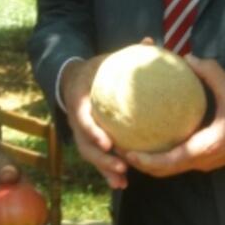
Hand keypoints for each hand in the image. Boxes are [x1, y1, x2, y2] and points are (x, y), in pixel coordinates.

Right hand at [60, 56, 129, 189]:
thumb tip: (150, 42)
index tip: (108, 142)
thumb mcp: (107, 59)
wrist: (74, 79)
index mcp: (79, 98)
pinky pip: (96, 157)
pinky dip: (107, 171)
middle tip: (121, 166)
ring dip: (104, 169)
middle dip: (101, 159)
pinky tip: (122, 183)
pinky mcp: (87, 140)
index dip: (92, 131)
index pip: (82, 117)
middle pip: (84, 144)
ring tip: (122, 182)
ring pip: (89, 155)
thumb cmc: (97, 69)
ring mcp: (80, 132)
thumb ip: (127, 53)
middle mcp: (75, 118)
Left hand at [127, 56, 224, 177]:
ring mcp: (202, 163)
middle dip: (139, 164)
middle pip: (163, 171)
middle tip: (116, 149)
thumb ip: (209, 72)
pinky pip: (176, 163)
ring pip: (168, 169)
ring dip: (147, 163)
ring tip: (125, 147)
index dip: (146, 160)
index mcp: (206, 146)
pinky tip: (146, 141)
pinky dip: (159, 158)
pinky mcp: (203, 160)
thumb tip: (186, 57)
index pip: (170, 161)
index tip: (128, 152)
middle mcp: (202, 160)